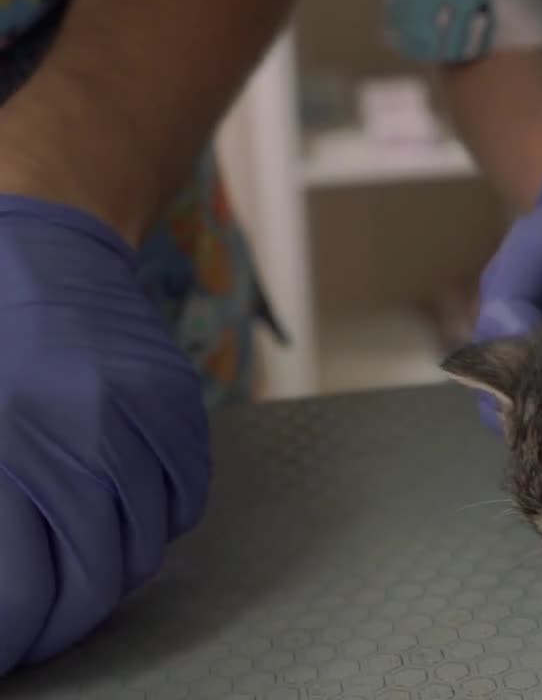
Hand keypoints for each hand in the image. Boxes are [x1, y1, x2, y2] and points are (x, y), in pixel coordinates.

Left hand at [0, 196, 208, 674]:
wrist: (34, 234)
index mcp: (6, 446)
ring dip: (112, 570)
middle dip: (65, 620)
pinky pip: (185, 496)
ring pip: (146, 544)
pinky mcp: (176, 403)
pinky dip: (158, 518)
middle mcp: (78, 437)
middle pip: (95, 581)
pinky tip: (121, 509)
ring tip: (79, 566)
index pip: (21, 594)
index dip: (16, 636)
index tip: (8, 647)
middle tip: (40, 625)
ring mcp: (137, 418)